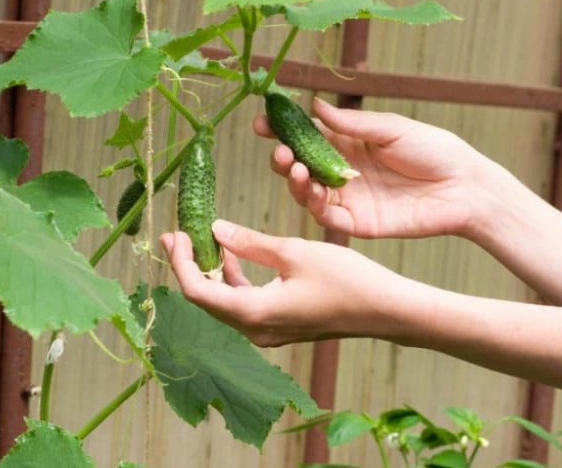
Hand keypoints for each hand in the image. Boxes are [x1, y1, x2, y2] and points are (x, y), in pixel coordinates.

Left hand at [160, 220, 413, 346]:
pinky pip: (244, 304)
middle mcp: (256, 330)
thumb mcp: (294, 252)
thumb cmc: (346, 280)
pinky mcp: (281, 326)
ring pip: (225, 302)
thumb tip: (216, 229)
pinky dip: (234, 280)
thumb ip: (250, 241)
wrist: (385, 310)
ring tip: (203, 240)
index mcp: (255, 313)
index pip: (198, 291)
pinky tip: (234, 256)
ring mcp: (269, 332)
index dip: (181, 262)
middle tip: (179, 234)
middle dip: (190, 265)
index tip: (176, 233)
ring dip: (212, 272)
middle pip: (206, 300)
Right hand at [254, 98, 495, 238]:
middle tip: (278, 150)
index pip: (307, 135)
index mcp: (349, 142)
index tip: (262, 123)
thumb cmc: (435, 150)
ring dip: (293, 180)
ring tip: (293, 167)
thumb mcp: (391, 128)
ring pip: (306, 192)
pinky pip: (326, 216)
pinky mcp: (358, 222)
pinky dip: (314, 204)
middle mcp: (342, 170)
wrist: (465, 188)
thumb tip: (313, 104)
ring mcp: (348, 197)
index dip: (283, 130)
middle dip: (282, 157)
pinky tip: (313, 189)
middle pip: (299, 165)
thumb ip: (351, 123)